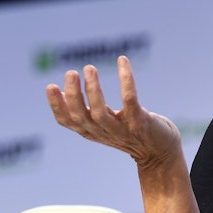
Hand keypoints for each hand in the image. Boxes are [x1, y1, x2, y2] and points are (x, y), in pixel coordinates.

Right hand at [46, 55, 181, 169]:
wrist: (161, 152)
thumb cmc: (131, 132)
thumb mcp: (105, 122)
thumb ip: (88, 111)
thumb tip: (64, 89)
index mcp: (92, 131)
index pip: (67, 122)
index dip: (57, 106)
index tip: (50, 86)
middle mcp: (104, 132)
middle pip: (81, 117)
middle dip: (73, 95)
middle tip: (71, 72)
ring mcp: (123, 130)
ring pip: (100, 113)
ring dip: (93, 90)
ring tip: (89, 68)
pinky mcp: (141, 124)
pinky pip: (130, 100)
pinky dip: (126, 80)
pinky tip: (123, 61)